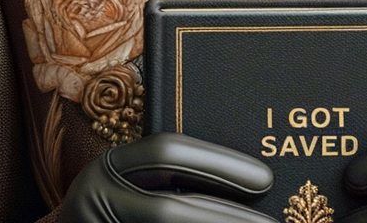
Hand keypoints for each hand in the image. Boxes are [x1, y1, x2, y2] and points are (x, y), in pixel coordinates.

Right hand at [59, 131, 278, 222]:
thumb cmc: (118, 211)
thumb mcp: (136, 183)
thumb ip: (176, 177)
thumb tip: (252, 179)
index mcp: (108, 167)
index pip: (167, 151)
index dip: (219, 163)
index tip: (265, 178)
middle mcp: (94, 199)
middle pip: (168, 207)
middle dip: (224, 216)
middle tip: (272, 222)